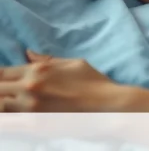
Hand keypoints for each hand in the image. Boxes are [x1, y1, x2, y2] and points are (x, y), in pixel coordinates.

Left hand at [0, 50, 124, 111]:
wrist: (107, 106)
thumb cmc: (93, 82)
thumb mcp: (73, 63)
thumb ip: (47, 59)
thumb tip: (28, 53)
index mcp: (38, 70)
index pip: (1, 72)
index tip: (2, 79)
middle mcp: (30, 88)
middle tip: (7, 90)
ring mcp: (30, 109)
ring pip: (0, 106)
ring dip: (2, 102)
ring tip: (10, 101)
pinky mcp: (34, 125)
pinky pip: (9, 122)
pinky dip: (8, 117)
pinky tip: (12, 115)